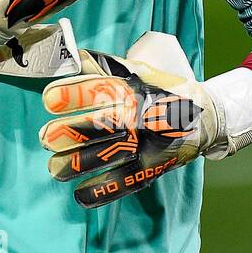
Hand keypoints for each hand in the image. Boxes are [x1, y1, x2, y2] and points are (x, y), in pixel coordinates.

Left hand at [39, 32, 251, 207]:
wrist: (207, 114)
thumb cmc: (161, 88)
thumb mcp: (136, 69)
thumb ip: (101, 65)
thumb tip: (67, 55)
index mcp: (135, 88)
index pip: (101, 89)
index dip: (73, 94)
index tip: (48, 100)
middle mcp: (141, 116)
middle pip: (103, 125)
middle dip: (71, 132)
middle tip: (45, 137)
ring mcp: (148, 143)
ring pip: (110, 155)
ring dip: (79, 164)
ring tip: (53, 169)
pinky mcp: (154, 166)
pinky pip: (128, 181)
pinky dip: (103, 191)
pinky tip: (79, 196)